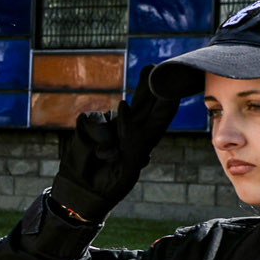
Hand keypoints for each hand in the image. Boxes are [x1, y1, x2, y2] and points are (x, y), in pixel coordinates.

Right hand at [48, 84, 180, 223]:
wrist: (84, 191)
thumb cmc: (112, 181)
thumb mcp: (131, 162)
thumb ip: (132, 134)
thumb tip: (122, 104)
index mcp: (145, 137)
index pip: (159, 115)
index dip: (167, 99)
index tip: (175, 84)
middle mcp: (128, 126)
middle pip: (142, 101)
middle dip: (148, 85)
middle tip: (154, 68)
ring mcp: (108, 123)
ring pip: (117, 112)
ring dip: (117, 131)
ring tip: (109, 157)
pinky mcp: (89, 124)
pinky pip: (95, 121)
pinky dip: (97, 137)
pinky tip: (96, 151)